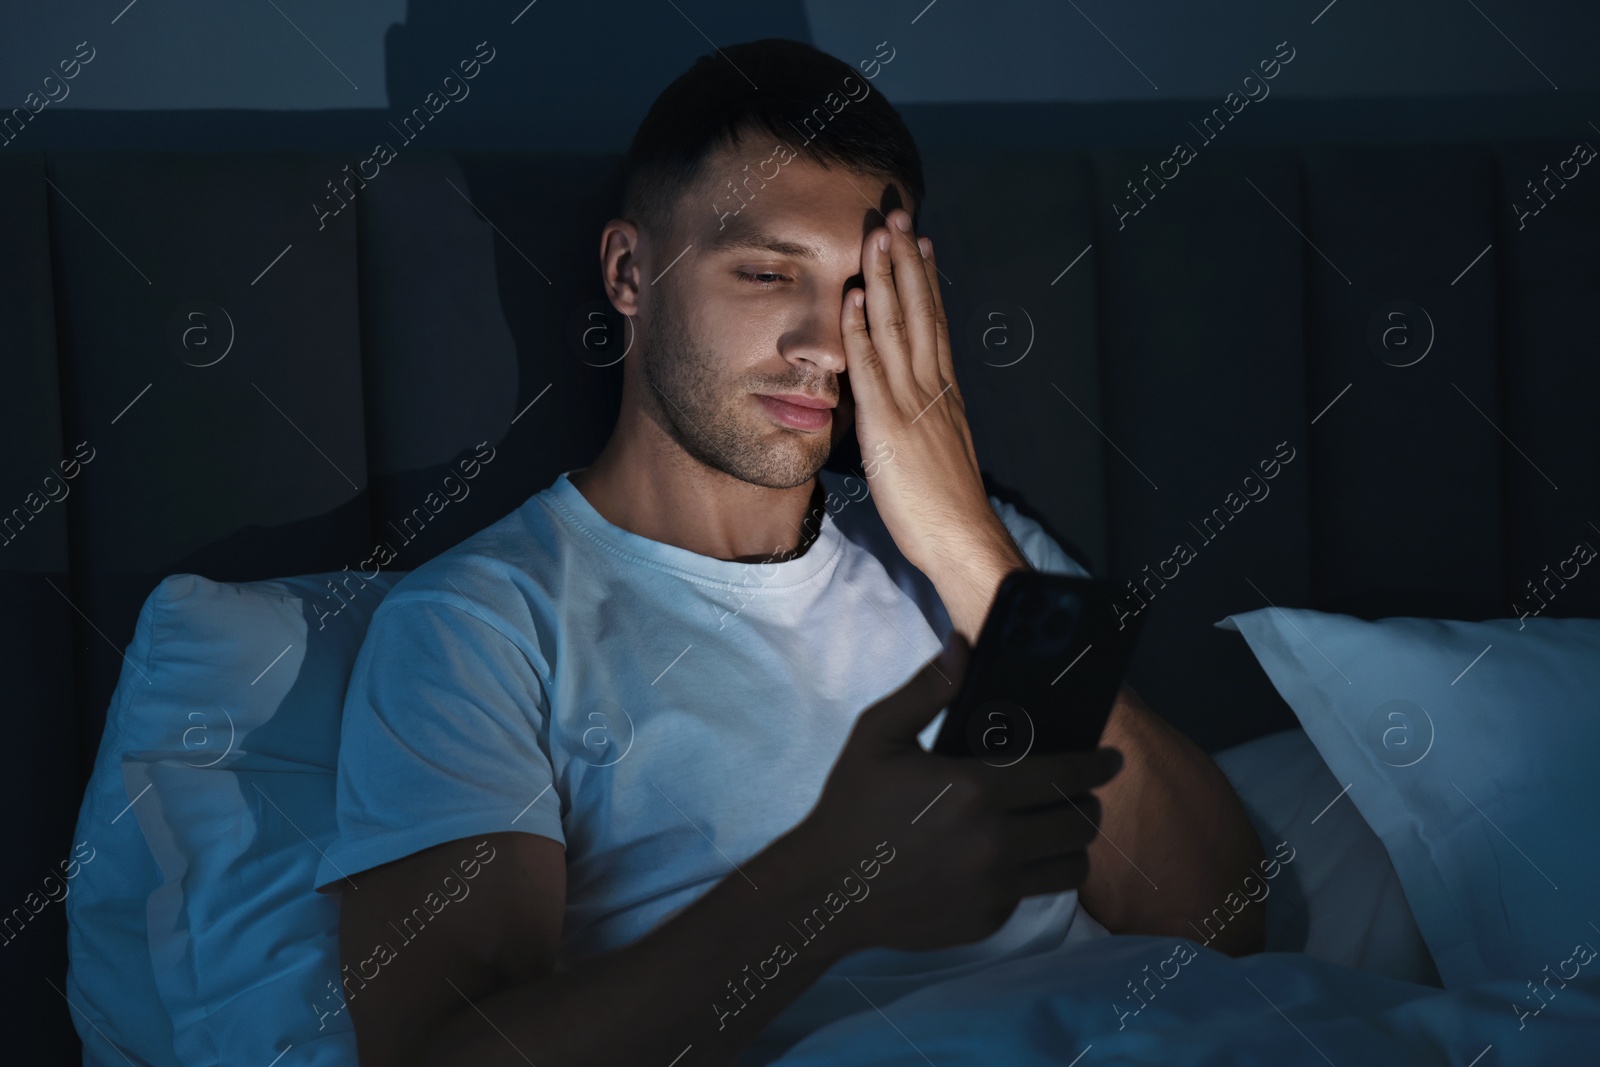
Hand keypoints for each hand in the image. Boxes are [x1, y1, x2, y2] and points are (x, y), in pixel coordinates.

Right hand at [787, 631, 1123, 953]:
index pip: (1064, 775)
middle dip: (1090, 803)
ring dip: (1072, 844)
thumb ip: (928, 689)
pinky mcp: (987, 920)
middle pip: (1079, 823)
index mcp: (975, 789)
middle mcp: (993, 842)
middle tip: (1082, 794)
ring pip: (1071, 867)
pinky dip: (1030, 876)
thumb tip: (963, 644)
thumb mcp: (879, 735)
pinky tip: (1005, 859)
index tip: (1112, 758)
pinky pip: (1032, 895)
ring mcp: (993, 887)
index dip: (1098, 765)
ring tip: (1057, 830)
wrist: (827, 892)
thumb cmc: (852, 806)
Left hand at [841, 208, 1013, 574]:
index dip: (926, 280)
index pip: (936, 323)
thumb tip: (915, 409)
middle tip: (900, 214)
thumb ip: (927, 422)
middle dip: (908, 260)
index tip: (921, 242)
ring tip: (879, 233)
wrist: (962, 539)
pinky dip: (862, 330)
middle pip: (920, 311)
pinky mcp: (887, 424)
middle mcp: (931, 387)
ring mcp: (910, 402)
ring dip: (887, 277)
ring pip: (898, 326)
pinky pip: (871, 367)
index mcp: (944, 393)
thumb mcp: (940, 452)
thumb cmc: (947, 509)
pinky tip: (856, 295)